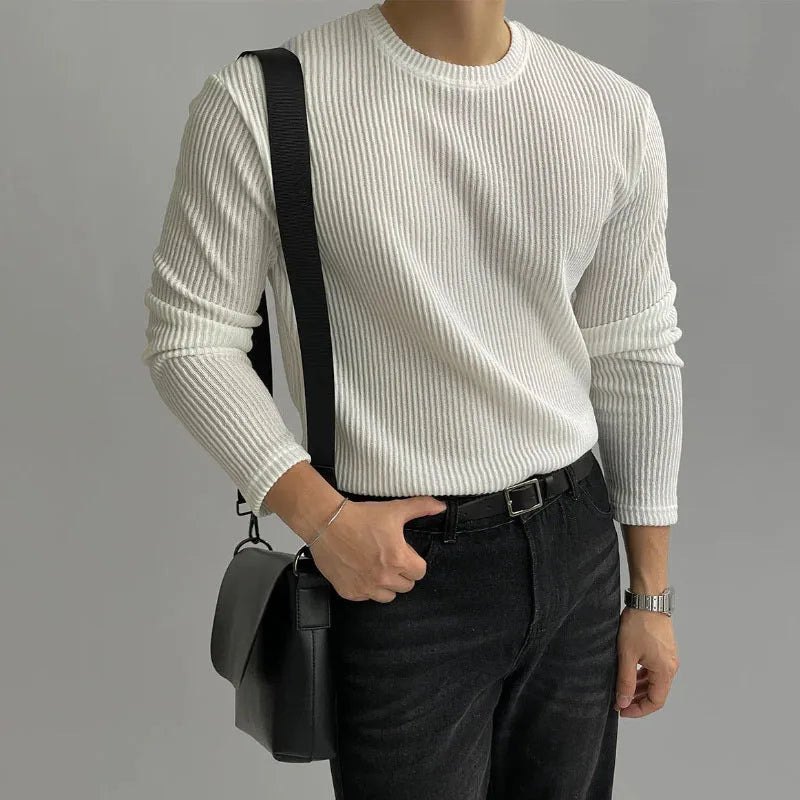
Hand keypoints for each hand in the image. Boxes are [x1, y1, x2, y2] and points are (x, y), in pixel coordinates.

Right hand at [309, 496, 447, 602]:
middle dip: (402, 573)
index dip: (414, 561)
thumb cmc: (360, 517)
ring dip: (386, 584)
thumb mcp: (394, 509)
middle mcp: (383, 578)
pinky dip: (366, 588)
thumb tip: (441, 507)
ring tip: (376, 566)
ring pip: (388, 596)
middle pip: (406, 586)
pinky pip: (366, 598)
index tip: (404, 553)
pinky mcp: (350, 592)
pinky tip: (360, 570)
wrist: (327, 522)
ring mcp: (366, 587)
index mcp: (398, 559)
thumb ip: (421, 507)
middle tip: (389, 557)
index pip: (420, 573)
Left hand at [614, 606, 679, 716]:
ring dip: (639, 687)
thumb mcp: (627, 655)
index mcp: (665, 671)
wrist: (648, 599)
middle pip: (656, 692)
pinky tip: (629, 674)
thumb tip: (623, 702)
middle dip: (637, 700)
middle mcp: (670, 667)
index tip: (622, 711)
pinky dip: (642, 675)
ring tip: (621, 689)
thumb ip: (625, 681)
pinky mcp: (663, 649)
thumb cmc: (638, 624)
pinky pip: (654, 669)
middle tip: (618, 701)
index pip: (655, 701)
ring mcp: (668, 657)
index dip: (638, 710)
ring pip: (654, 681)